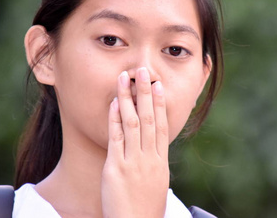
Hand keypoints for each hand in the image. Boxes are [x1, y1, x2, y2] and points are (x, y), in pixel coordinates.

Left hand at [101, 67, 169, 217]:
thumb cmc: (145, 209)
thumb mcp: (157, 184)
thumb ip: (155, 163)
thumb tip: (154, 148)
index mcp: (161, 162)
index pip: (161, 126)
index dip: (160, 104)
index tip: (158, 86)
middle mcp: (150, 158)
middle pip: (149, 119)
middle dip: (145, 93)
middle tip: (144, 71)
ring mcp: (134, 162)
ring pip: (133, 123)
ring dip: (129, 98)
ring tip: (125, 78)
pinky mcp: (116, 168)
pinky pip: (117, 139)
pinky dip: (116, 120)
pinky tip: (115, 104)